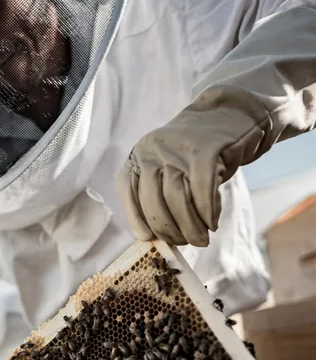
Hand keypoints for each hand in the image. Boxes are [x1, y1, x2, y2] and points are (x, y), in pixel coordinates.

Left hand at [116, 87, 269, 246]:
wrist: (230, 115)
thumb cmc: (196, 155)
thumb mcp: (168, 169)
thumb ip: (158, 195)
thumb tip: (155, 238)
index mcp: (138, 156)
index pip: (128, 193)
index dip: (138, 220)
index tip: (153, 240)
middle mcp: (152, 150)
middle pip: (153, 202)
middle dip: (169, 231)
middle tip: (186, 243)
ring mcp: (178, 149)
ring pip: (178, 200)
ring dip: (190, 228)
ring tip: (201, 239)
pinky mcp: (206, 151)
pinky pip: (202, 192)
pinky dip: (207, 214)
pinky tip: (212, 223)